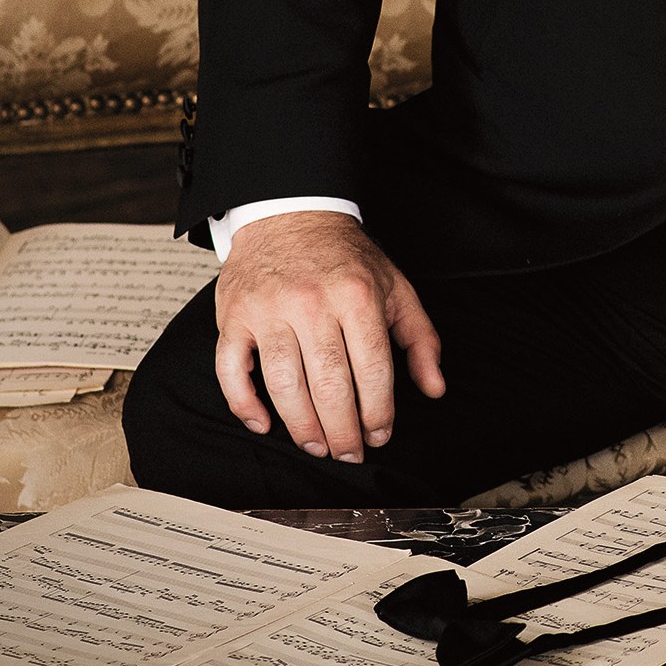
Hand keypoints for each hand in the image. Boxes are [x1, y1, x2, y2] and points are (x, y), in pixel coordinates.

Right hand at [214, 211, 443, 461]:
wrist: (290, 212)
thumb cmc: (344, 257)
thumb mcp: (394, 285)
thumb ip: (419, 337)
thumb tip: (434, 388)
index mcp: (357, 295)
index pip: (373, 369)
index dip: (378, 412)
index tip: (380, 435)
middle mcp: (312, 303)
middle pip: (329, 384)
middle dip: (343, 431)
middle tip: (349, 454)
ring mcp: (269, 310)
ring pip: (284, 385)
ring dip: (302, 426)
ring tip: (317, 446)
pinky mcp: (234, 316)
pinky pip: (232, 370)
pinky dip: (244, 404)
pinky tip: (263, 424)